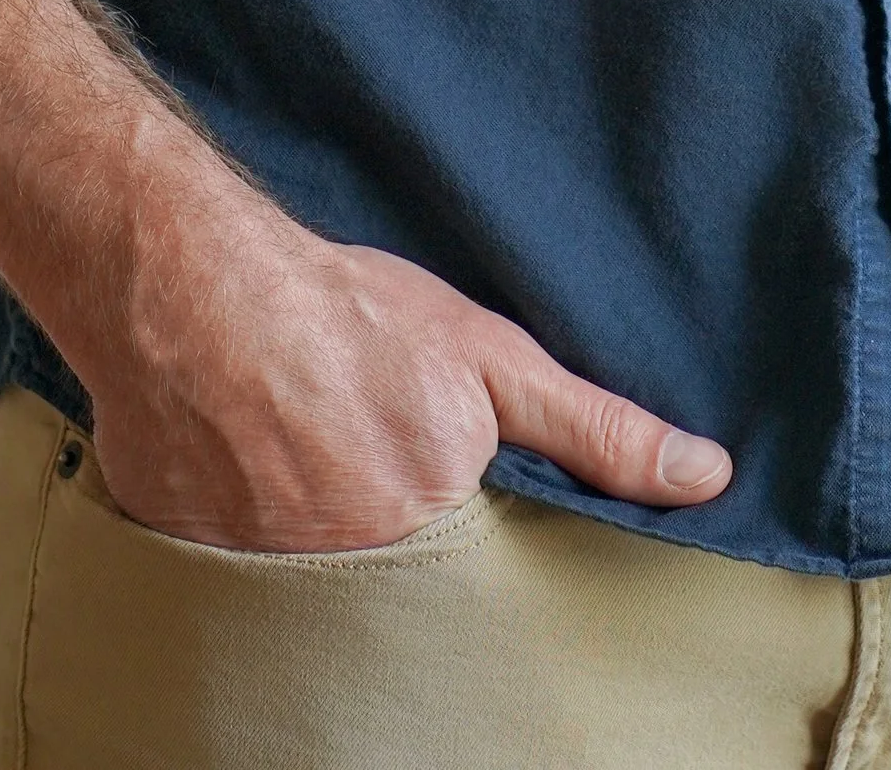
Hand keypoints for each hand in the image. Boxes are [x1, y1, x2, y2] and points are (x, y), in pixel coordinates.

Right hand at [77, 163, 731, 552]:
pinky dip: (252, 542)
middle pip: (400, 603)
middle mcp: (352, 581)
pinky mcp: (197, 573)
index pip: (482, 599)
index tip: (458, 515)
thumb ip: (596, 428)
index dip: (471, 554)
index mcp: (432, 539)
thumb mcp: (489, 357)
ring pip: (321, 597)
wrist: (185, 287)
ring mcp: (266, 586)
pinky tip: (250, 480)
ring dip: (322, 545)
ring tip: (312, 470)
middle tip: (370, 472)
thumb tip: (706, 477)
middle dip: (397, 556)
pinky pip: (241, 585)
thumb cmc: (342, 315)